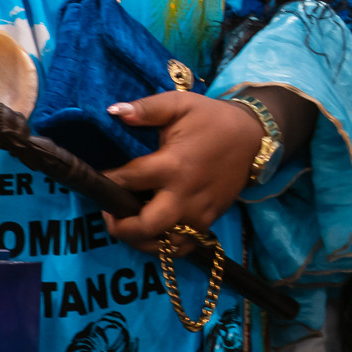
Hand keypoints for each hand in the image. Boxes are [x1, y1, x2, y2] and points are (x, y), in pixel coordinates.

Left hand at [101, 92, 263, 246]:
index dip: (108, 182)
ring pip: (165, 243)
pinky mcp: (210, 219)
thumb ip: (146, 109)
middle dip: (120, 226)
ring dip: (141, 241)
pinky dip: (165, 246)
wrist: (253, 135)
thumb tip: (113, 111)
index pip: (130, 181)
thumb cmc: (211, 118)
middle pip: (146, 226)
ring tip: (130, 225)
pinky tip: (154, 234)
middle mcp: (185, 193)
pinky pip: (184, 245)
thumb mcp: (179, 105)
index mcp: (173, 164)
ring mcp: (199, 211)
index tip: (97, 179)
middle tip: (109, 213)